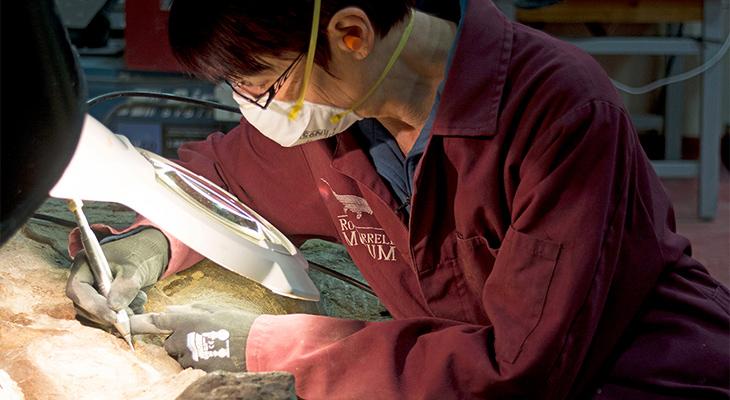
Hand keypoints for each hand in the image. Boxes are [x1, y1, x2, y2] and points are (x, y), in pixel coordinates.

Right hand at [65, 227, 168, 327]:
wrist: (150, 253)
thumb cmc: (140, 253)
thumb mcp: (135, 267)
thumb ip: (125, 285)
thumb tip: (113, 307)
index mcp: (84, 264)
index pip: (78, 289)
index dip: (93, 306)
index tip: (114, 316)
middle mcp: (84, 280)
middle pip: (83, 306)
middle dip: (106, 315)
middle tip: (130, 314)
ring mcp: (92, 293)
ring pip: (94, 317)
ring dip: (116, 318)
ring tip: (140, 300)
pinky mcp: (103, 304)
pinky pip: (105, 320)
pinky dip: (121, 319)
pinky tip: (138, 306)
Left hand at [131, 304, 258, 371]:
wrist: (257, 345)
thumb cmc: (240, 323)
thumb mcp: (214, 309)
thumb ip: (189, 310)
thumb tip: (171, 311)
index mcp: (186, 319)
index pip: (153, 321)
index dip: (135, 323)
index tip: (122, 324)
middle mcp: (183, 338)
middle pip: (168, 343)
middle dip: (178, 341)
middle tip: (199, 337)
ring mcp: (189, 356)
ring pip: (180, 356)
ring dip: (189, 352)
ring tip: (212, 346)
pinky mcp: (197, 370)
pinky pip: (191, 367)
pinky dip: (199, 362)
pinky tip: (215, 356)